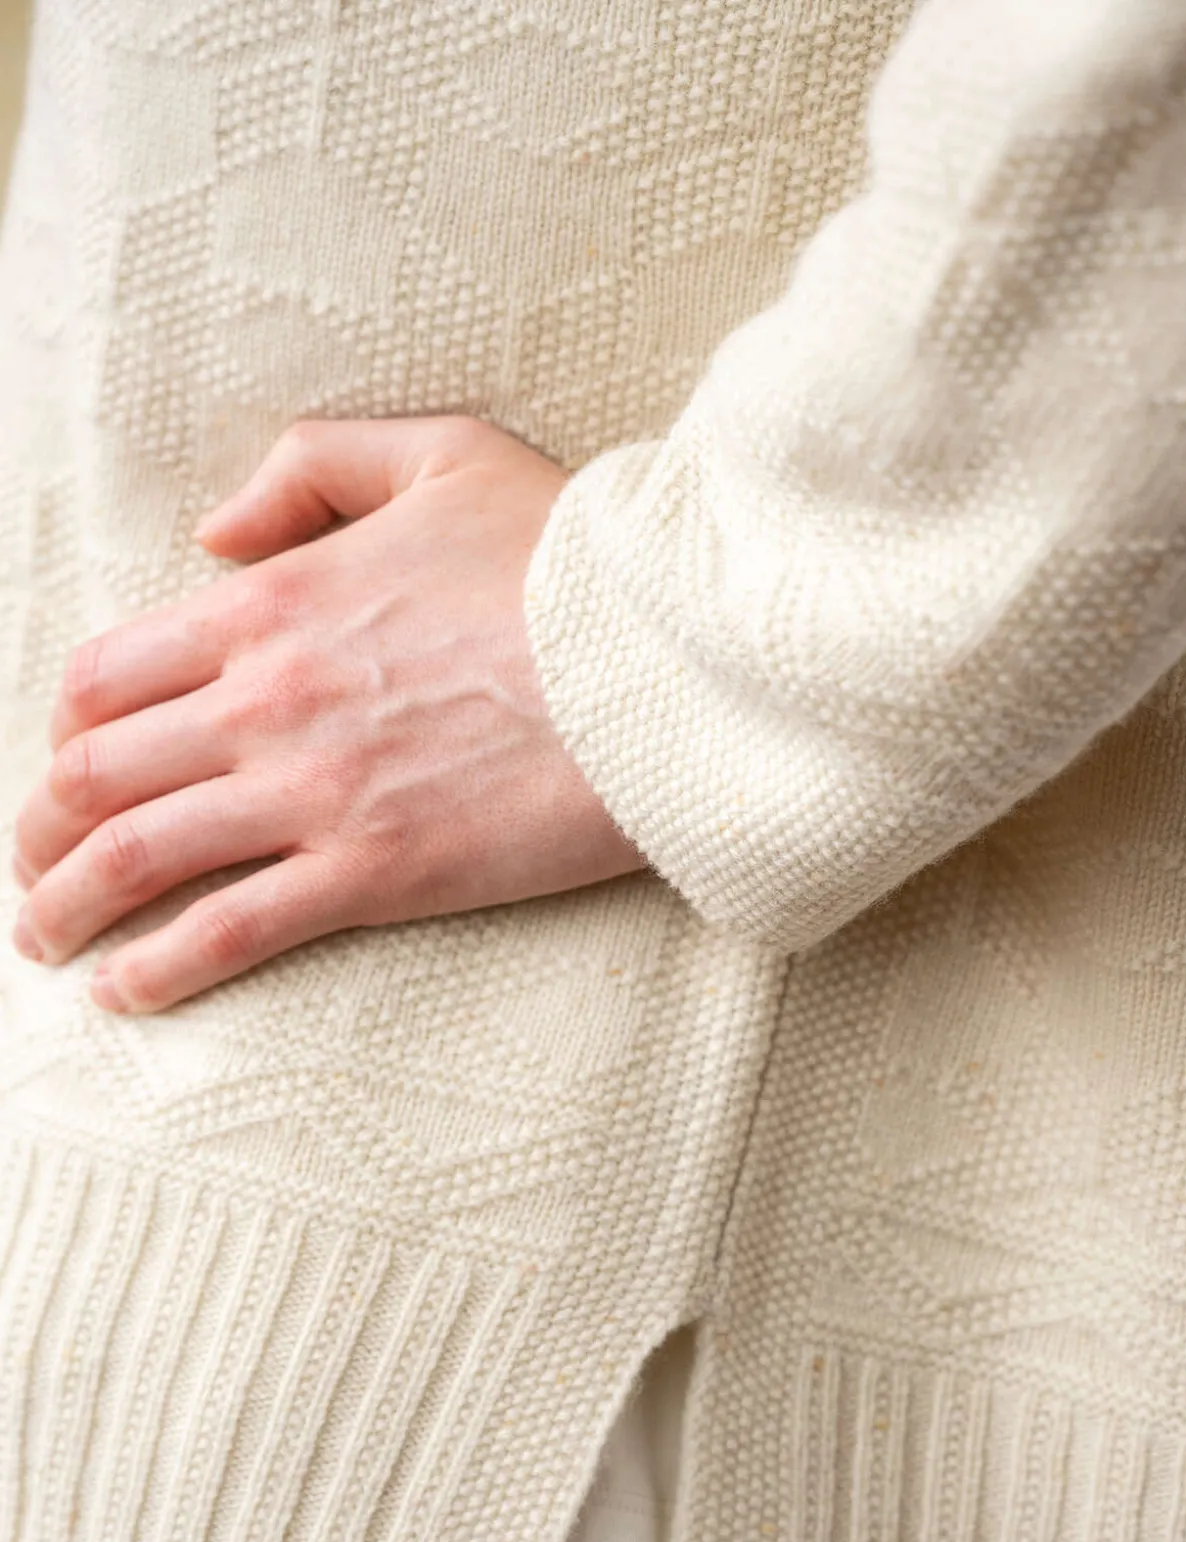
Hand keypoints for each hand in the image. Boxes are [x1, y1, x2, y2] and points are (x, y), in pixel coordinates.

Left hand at [10, 416, 642, 1011]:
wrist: (671, 657)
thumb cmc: (571, 558)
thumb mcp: (441, 453)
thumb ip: (310, 468)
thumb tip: (214, 531)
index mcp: (273, 600)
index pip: (105, 674)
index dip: (63, 730)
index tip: (65, 768)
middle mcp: (266, 698)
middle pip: (92, 773)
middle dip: (36, 831)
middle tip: (32, 869)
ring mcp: (314, 791)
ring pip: (136, 857)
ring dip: (64, 907)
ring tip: (45, 941)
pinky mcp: (376, 872)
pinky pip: (231, 931)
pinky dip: (159, 969)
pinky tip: (127, 992)